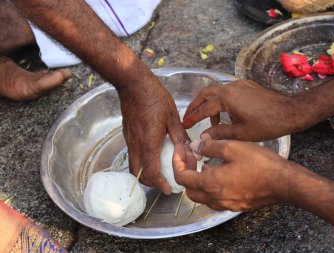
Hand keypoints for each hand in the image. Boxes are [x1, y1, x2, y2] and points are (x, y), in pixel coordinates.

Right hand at [119, 65, 188, 193]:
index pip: (152, 172)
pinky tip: (151, 155)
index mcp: (149, 143)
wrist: (133, 84)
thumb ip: (179, 135)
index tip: (168, 189)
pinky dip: (141, 162)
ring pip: (133, 165)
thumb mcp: (172, 116)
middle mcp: (136, 145)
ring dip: (144, 173)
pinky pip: (132, 155)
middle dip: (150, 182)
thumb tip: (188, 148)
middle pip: (139, 174)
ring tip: (158, 172)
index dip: (160, 184)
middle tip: (163, 182)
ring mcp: (129, 140)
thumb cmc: (154, 97)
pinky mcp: (127, 134)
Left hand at [173, 134, 287, 211]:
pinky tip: (218, 172)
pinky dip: (209, 186)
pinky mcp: (236, 204)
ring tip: (202, 162)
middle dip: (185, 170)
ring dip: (196, 179)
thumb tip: (197, 145)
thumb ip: (210, 146)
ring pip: (201, 195)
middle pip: (188, 188)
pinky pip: (214, 198)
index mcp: (210, 183)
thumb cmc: (260, 164)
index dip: (176, 160)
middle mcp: (215, 198)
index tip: (180, 148)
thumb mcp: (232, 147)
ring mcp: (226, 204)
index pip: (181, 176)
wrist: (283, 183)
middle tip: (190, 155)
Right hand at [182, 80, 299, 141]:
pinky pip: (228, 90)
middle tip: (189, 117)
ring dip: (209, 103)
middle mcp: (230, 87)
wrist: (290, 112)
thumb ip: (219, 133)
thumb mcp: (239, 133)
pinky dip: (221, 100)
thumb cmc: (266, 124)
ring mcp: (239, 84)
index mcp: (226, 98)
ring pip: (216, 90)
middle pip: (205, 93)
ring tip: (209, 120)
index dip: (193, 118)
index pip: (204, 109)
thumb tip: (203, 137)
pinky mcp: (247, 85)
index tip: (185, 125)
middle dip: (196, 105)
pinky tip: (224, 112)